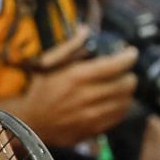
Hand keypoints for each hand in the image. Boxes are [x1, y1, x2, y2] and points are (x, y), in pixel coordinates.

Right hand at [11, 28, 138, 147]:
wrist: (29, 122)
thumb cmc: (39, 90)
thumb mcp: (48, 64)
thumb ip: (70, 46)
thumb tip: (85, 30)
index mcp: (77, 77)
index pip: (116, 65)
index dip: (129, 57)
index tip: (130, 53)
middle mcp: (87, 96)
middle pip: (126, 84)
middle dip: (129, 74)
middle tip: (124, 72)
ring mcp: (91, 115)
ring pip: (125, 101)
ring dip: (126, 92)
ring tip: (119, 86)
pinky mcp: (93, 129)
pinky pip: (119, 117)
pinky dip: (120, 107)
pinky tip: (113, 102)